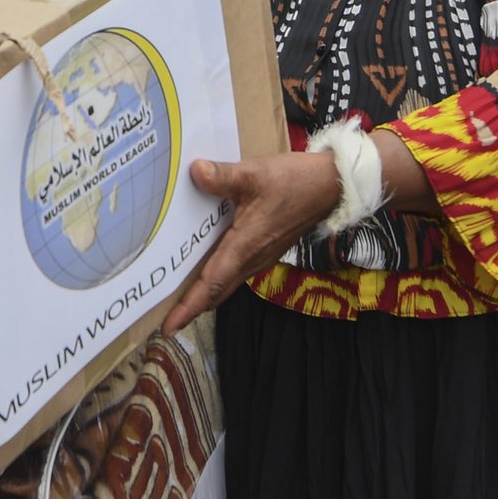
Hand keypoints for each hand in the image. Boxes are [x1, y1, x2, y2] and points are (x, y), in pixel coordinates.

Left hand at [161, 152, 340, 333]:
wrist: (331, 187)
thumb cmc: (295, 182)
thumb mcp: (255, 174)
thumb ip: (223, 176)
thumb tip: (195, 171)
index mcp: (245, 246)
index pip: (212, 283)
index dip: (189, 306)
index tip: (169, 327)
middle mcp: (253, 259)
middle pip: (216, 291)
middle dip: (191, 307)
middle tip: (166, 320)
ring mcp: (261, 257)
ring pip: (227, 284)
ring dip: (204, 294)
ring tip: (178, 299)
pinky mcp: (266, 250)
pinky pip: (236, 272)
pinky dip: (218, 278)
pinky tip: (207, 267)